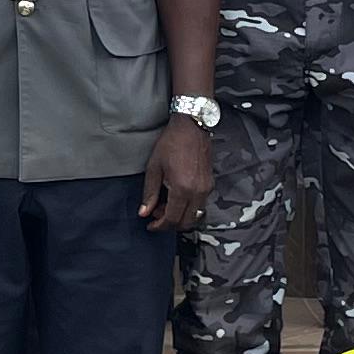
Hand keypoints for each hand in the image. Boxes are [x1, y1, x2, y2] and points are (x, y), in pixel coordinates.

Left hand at [139, 115, 213, 232]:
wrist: (192, 126)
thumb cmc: (171, 143)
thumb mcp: (154, 167)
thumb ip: (149, 193)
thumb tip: (144, 212)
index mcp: (182, 189)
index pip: (172, 219)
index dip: (159, 226)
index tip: (150, 225)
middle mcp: (198, 192)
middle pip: (186, 222)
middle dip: (170, 224)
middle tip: (156, 215)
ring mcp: (206, 189)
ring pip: (195, 216)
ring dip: (180, 216)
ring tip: (165, 205)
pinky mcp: (210, 184)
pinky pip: (200, 205)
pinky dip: (188, 208)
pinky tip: (176, 197)